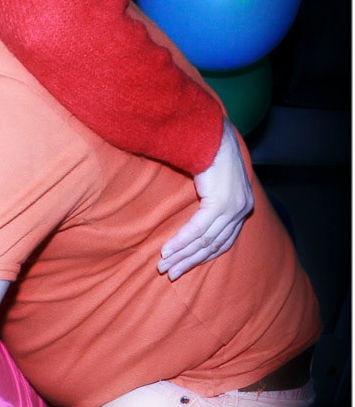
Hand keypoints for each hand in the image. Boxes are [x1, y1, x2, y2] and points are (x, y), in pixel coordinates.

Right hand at [158, 122, 253, 279]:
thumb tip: (197, 220)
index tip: (185, 266)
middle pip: (214, 245)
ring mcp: (233, 207)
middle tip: (170, 273)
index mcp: (243, 206)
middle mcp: (242, 209)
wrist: (210, 134)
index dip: (203, 256)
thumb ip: (212, 201)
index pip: (224, 241)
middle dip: (190, 261)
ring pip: (205, 241)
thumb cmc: (209, 154)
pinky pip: (198, 229)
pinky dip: (181, 241)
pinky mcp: (221, 202)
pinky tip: (168, 250)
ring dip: (182, 254)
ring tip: (164, 265)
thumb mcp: (215, 182)